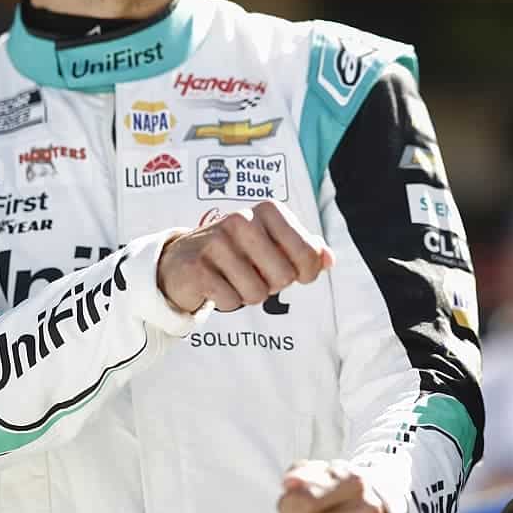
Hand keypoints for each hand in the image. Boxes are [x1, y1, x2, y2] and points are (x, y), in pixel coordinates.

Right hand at [156, 201, 333, 312]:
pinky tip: (215, 285)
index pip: (309, 255)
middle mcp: (243, 218)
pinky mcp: (197, 265)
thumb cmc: (240, 254)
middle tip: (254, 273)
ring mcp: (217, 240)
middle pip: (284, 277)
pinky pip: (230, 300)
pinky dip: (227, 302)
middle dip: (272, 285)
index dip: (304, 274)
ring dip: (247, 295)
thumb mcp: (276, 246)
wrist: (183, 260)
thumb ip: (308, 251)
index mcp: (269, 210)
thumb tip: (329, 259)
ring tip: (233, 278)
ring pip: (256, 293)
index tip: (290, 271)